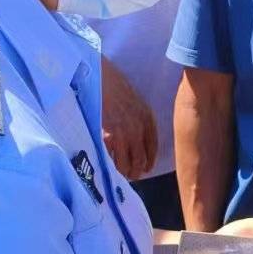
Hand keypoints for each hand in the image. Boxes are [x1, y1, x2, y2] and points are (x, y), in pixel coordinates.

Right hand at [100, 59, 156, 178]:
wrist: (99, 78)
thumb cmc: (114, 87)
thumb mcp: (135, 101)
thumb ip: (139, 119)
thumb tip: (137, 138)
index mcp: (147, 118)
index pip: (153, 146)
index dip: (150, 160)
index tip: (147, 168)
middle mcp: (138, 128)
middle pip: (141, 158)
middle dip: (137, 170)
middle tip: (133, 176)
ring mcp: (123, 133)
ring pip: (127, 162)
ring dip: (125, 172)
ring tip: (122, 175)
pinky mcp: (108, 136)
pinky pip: (112, 158)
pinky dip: (111, 165)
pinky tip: (109, 166)